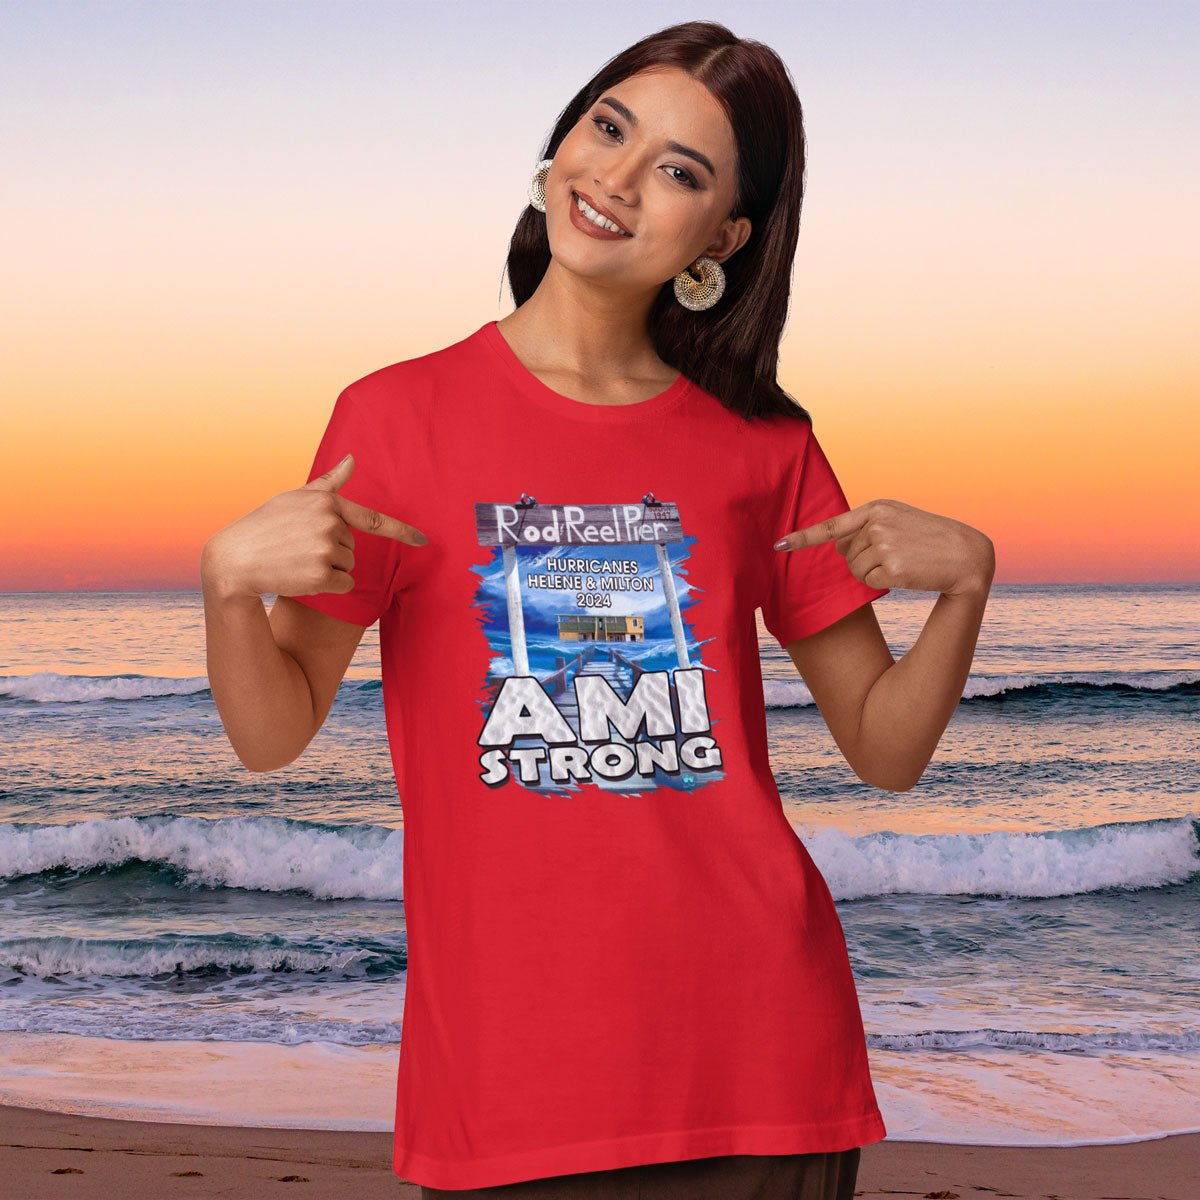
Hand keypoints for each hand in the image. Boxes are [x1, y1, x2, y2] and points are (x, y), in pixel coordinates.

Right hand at [202, 453, 428, 602]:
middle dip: (332, 551)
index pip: (373, 519)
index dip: (401, 531)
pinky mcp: (322, 575)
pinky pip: (345, 585)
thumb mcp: (295, 498)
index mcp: (327, 503)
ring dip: (329, 569)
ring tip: (298, 560)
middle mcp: (330, 524)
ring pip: (349, 567)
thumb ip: (329, 484)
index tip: (423, 540)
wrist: (235, 558)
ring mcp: (327, 550)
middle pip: (353, 548)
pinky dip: (329, 586)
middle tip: (299, 547)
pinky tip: (303, 576)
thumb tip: (352, 459)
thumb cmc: (265, 526)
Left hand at [774, 498, 994, 596]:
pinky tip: (906, 573)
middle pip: (845, 553)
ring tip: (903, 562)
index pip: (832, 524)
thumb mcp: (899, 520)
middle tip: (896, 555)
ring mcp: (883, 544)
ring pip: (854, 570)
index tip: (778, 545)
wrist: (967, 555)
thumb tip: (836, 546)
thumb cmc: (931, 540)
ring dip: (873, 573)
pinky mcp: (891, 567)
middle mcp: (877, 523)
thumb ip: (866, 527)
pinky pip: (868, 583)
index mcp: (877, 507)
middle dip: (863, 559)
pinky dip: (883, 583)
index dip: (803, 537)